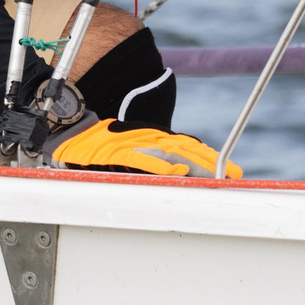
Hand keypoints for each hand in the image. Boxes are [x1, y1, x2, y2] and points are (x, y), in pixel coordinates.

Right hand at [47, 116, 240, 177]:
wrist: (70, 127)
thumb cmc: (99, 142)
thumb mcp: (131, 148)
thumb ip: (152, 158)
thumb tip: (178, 174)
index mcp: (153, 136)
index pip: (188, 146)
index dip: (210, 157)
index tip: (232, 171)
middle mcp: (148, 137)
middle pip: (186, 150)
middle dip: (211, 164)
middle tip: (234, 176)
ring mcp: (133, 143)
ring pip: (170, 154)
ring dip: (195, 167)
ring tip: (214, 177)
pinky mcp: (116, 151)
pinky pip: (141, 160)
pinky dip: (160, 167)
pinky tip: (176, 174)